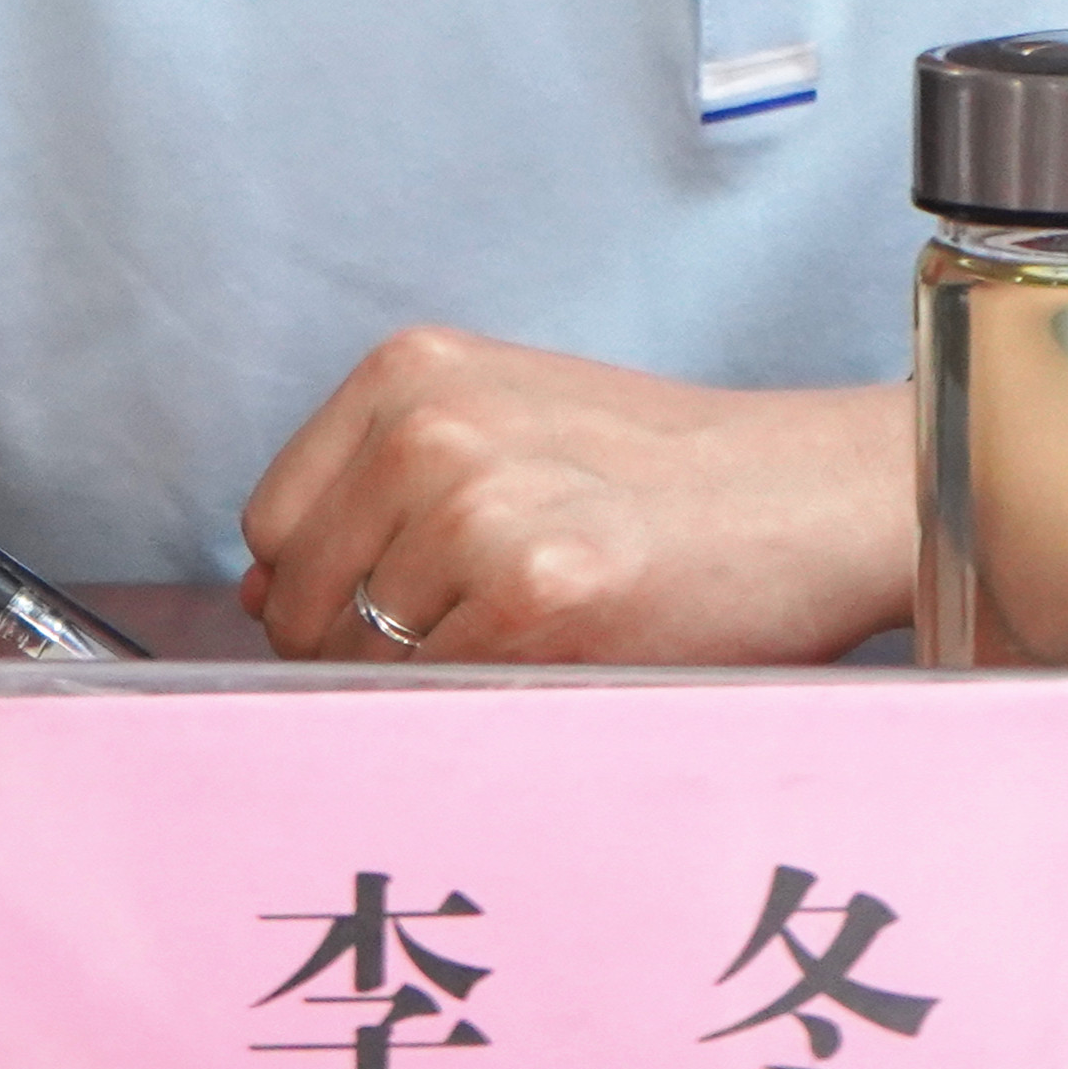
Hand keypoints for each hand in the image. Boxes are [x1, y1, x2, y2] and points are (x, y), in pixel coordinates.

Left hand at [238, 328, 909, 664]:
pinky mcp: (534, 594)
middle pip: (300, 600)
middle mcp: (431, 426)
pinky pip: (439, 695)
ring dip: (435, 676)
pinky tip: (567, 646)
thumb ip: (377, 487)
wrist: (806, 496)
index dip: (322, 582)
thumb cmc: (662, 474)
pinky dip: (488, 698)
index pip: (271, 523)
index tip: (399, 595)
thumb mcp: (507, 424)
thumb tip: (261, 594)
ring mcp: (479, 508)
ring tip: (540, 624)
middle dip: (364, 643)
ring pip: (363, 661)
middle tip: (482, 625)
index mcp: (412, 371)